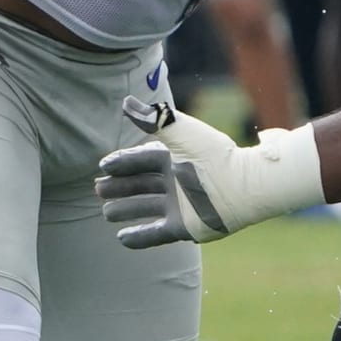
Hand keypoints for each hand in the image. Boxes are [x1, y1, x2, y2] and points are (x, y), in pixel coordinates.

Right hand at [95, 96, 323, 248]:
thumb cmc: (212, 153)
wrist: (242, 184)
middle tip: (98, 188)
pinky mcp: (185, 227)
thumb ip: (151, 118)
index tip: (103, 165)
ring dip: (125, 210)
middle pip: (140, 184)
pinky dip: (140, 237)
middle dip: (119, 187)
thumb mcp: (179, 131)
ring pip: (145, 208)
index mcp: (174, 159)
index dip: (121, 162)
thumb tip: (125, 102)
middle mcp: (175, 182)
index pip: (141, 160)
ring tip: (106, 213)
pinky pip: (157, 233)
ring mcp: (180, 206)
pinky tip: (121, 238)